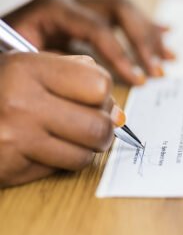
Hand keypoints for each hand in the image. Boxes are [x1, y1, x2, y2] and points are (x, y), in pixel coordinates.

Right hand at [0, 52, 120, 187]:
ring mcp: (15, 140)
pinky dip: (64, 160)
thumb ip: (78, 75)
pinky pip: (61, 170)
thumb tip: (118, 112)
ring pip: (86, 155)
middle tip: (94, 123)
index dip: (103, 93)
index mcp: (29, 69)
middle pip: (99, 126)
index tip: (96, 96)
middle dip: (104, 127)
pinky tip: (49, 147)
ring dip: (86, 147)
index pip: (100, 87)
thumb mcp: (33, 65)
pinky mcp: (10, 169)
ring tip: (72, 135)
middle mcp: (21, 105)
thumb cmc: (4, 87)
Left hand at [3, 0, 174, 84]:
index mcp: (54, 8)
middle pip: (120, 10)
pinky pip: (123, 17)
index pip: (99, 28)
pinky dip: (146, 27)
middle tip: (156, 70)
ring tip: (168, 57)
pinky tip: (164, 32)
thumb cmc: (3, 53)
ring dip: (150, 34)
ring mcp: (82, 6)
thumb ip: (59, 71)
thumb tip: (98, 87)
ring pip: (127, 12)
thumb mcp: (24, 61)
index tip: (137, 79)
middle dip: (143, 42)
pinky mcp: (88, 16)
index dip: (121, 54)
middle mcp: (71, 1)